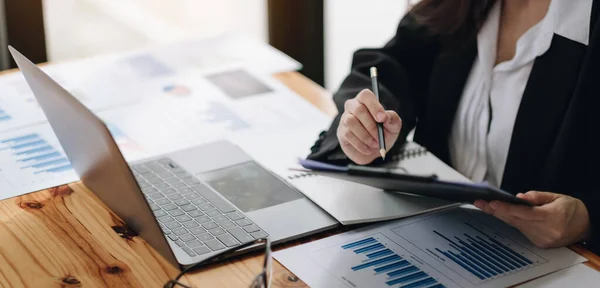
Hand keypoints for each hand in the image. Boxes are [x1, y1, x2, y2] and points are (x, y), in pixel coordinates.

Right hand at [337, 89, 401, 164]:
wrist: (376, 150)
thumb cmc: (384, 133)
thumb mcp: (393, 126)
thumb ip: (392, 119)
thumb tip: (385, 117)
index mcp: (366, 101)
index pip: (366, 95)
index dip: (374, 106)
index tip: (382, 119)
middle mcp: (353, 106)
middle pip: (358, 109)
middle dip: (371, 125)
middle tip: (379, 136)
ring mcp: (345, 118)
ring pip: (351, 122)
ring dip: (365, 136)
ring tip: (374, 143)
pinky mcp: (341, 132)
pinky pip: (348, 135)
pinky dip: (360, 144)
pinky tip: (368, 149)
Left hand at [474, 191, 590, 247]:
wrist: (586, 226)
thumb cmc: (572, 209)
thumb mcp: (557, 197)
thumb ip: (537, 197)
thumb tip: (518, 198)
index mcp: (551, 217)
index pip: (522, 213)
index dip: (504, 208)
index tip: (491, 203)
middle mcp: (545, 231)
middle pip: (514, 220)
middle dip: (495, 211)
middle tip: (480, 203)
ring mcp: (542, 239)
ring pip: (516, 225)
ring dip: (501, 215)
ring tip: (486, 206)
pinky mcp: (539, 243)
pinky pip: (521, 230)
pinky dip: (512, 221)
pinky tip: (501, 214)